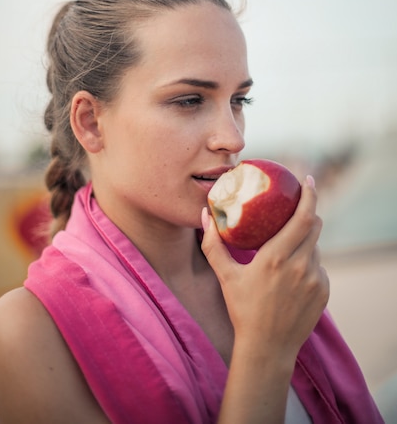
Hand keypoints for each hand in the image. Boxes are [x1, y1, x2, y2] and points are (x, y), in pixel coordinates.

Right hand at [201, 176, 328, 367]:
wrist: (267, 349)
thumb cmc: (243, 310)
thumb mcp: (225, 276)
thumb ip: (213, 244)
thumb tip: (204, 215)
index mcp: (277, 257)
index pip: (303, 217)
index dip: (309, 195)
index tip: (308, 180)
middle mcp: (301, 265)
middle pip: (314, 226)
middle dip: (308, 213)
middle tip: (296, 206)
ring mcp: (316, 279)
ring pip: (315, 247)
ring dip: (304, 241)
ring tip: (287, 246)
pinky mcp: (324, 292)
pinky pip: (318, 267)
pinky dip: (308, 263)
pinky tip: (292, 274)